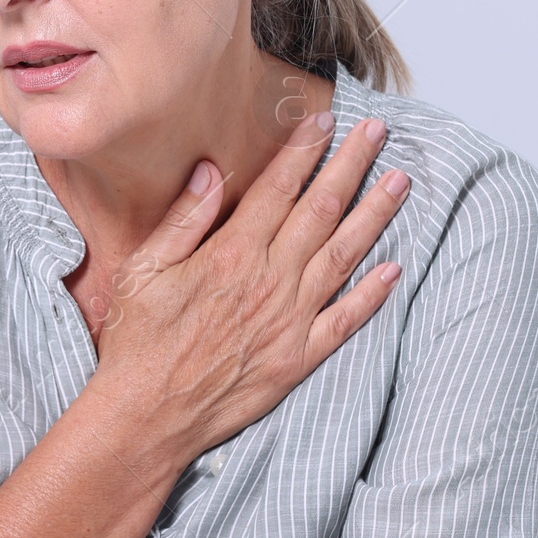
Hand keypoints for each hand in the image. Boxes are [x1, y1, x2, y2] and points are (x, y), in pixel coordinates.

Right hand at [91, 110, 408, 465]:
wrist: (147, 417)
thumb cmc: (138, 344)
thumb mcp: (143, 271)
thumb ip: (182, 220)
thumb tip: (208, 171)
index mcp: (231, 254)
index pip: (278, 188)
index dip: (304, 151)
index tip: (325, 120)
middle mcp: (269, 282)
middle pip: (321, 210)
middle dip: (352, 165)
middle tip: (377, 132)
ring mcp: (290, 321)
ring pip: (344, 256)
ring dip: (375, 215)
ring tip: (399, 182)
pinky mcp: (298, 359)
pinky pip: (346, 319)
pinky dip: (373, 293)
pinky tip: (394, 268)